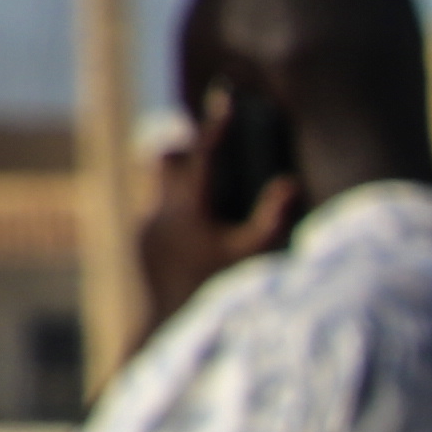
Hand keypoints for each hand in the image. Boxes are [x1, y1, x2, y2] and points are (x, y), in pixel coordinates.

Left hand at [131, 131, 292, 339]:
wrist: (168, 334)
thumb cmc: (218, 297)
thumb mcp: (254, 260)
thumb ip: (272, 219)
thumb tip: (291, 182)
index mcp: (188, 210)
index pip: (204, 154)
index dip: (218, 124)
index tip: (226, 96)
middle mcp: (159, 211)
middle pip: (165, 158)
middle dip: (188, 148)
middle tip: (213, 148)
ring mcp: (145, 228)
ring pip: (158, 184)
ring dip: (181, 178)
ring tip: (208, 186)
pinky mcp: (140, 245)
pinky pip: (156, 211)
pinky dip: (176, 208)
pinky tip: (198, 228)